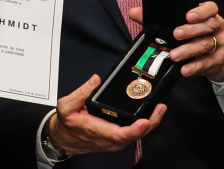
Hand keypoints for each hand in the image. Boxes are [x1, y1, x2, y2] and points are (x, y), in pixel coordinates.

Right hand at [48, 74, 164, 154]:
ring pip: (136, 136)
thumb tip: (95, 80)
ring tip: (159, 109)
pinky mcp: (116, 140)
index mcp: (96, 130)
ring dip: (150, 124)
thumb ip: (81, 92)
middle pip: (134, 136)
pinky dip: (144, 126)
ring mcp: (113, 142)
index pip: (119, 134)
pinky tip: (150, 115)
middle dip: (150, 123)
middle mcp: (108, 139)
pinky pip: (133, 135)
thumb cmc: (66, 123)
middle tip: (160, 108)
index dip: (135, 129)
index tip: (145, 121)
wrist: (63, 138)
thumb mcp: (66, 105)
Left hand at [131, 2, 223, 81]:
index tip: (188, 16)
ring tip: (174, 55)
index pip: (210, 8)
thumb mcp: (179, 24)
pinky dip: (194, 66)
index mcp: (208, 14)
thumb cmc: (193, 35)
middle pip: (209, 26)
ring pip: (206, 45)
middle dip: (191, 30)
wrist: (213, 56)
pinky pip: (207, 63)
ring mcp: (219, 43)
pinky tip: (184, 69)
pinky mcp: (218, 59)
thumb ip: (158, 18)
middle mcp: (217, 27)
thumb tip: (134, 13)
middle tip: (176, 34)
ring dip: (189, 50)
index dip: (201, 11)